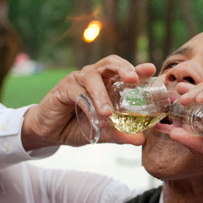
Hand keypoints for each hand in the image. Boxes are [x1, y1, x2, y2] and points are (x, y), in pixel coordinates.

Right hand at [21, 57, 156, 149]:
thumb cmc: (78, 126)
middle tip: (133, 79)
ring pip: (93, 77)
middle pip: (110, 62)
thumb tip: (140, 140)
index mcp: (108, 83)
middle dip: (124, 67)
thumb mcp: (103, 133)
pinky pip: (78, 92)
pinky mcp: (64, 88)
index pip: (125, 72)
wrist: (50, 133)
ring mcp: (78, 80)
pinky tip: (95, 117)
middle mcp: (94, 77)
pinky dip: (88, 105)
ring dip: (102, 95)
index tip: (152, 69)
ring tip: (108, 113)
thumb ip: (120, 134)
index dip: (138, 69)